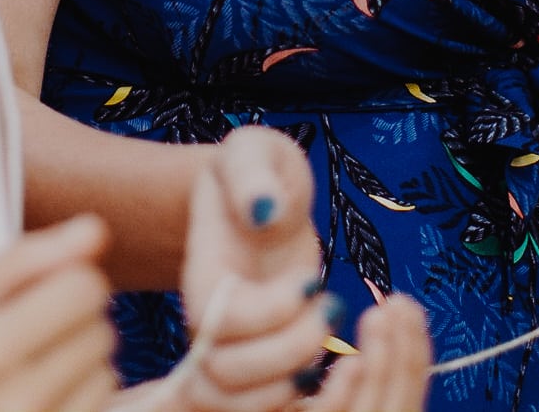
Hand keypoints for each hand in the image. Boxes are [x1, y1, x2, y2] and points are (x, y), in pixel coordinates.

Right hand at [171, 127, 332, 411]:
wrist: (261, 204)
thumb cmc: (258, 174)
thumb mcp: (254, 152)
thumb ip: (252, 172)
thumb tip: (264, 211)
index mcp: (203, 275)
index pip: (220, 319)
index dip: (268, 310)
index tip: (311, 279)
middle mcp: (209, 324)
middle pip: (223, 375)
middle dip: (287, 351)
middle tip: (333, 308)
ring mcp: (232, 351)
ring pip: (238, 405)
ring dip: (292, 384)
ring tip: (333, 343)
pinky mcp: (259, 368)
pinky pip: (266, 407)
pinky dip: (301, 399)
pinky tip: (335, 366)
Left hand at [299, 296, 430, 411]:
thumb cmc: (293, 404)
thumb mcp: (333, 396)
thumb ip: (358, 376)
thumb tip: (377, 330)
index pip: (409, 392)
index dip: (415, 350)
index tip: (408, 307)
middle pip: (400, 401)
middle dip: (405, 349)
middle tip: (397, 303)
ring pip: (375, 410)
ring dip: (382, 361)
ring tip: (377, 317)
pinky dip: (346, 393)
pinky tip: (352, 362)